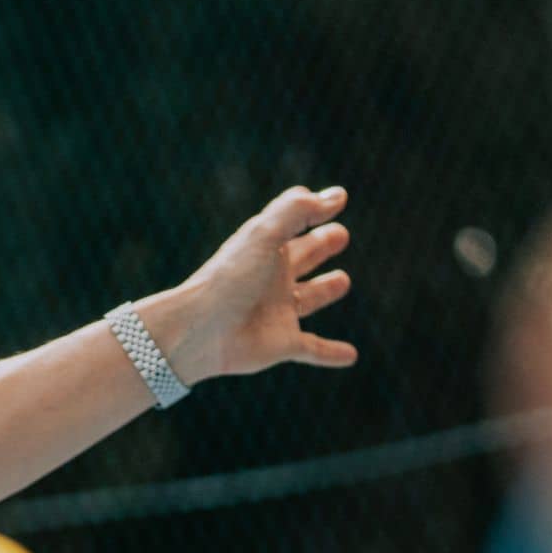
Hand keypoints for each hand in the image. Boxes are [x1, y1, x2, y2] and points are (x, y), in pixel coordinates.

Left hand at [156, 184, 358, 383]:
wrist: (200, 330)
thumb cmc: (229, 278)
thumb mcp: (263, 235)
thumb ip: (296, 210)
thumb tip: (335, 196)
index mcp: (266, 250)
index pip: (293, 224)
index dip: (313, 210)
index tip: (338, 199)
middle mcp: (272, 279)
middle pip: (303, 257)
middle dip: (321, 246)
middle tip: (341, 235)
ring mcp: (278, 312)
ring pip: (309, 298)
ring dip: (326, 290)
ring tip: (343, 280)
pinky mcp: (283, 344)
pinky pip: (313, 349)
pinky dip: (331, 353)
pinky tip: (350, 356)